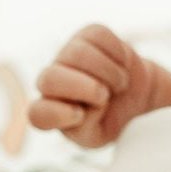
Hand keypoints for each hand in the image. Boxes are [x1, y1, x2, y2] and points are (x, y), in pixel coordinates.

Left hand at [28, 24, 156, 147]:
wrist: (133, 97)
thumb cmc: (109, 119)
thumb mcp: (97, 136)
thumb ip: (83, 129)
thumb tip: (82, 109)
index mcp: (50, 111)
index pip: (37, 113)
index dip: (58, 115)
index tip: (81, 116)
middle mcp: (52, 81)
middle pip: (49, 78)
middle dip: (81, 88)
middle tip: (103, 96)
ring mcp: (68, 55)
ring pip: (78, 54)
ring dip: (107, 72)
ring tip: (119, 84)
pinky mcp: (88, 35)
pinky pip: (99, 36)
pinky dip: (118, 54)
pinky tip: (121, 65)